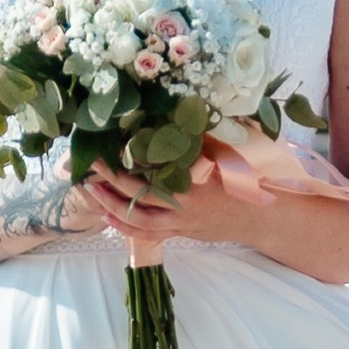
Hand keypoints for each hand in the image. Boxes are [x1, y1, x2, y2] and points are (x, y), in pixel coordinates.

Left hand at [82, 153, 259, 248]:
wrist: (257, 217)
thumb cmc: (242, 182)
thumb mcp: (223, 155)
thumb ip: (197, 140)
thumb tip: (173, 115)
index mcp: (193, 182)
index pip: (154, 169)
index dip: (131, 159)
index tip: (112, 145)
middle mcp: (183, 205)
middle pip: (139, 195)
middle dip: (112, 179)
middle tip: (92, 164)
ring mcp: (180, 223)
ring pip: (139, 219)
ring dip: (113, 206)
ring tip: (93, 191)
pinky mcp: (179, 232)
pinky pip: (148, 233)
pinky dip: (125, 226)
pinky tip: (108, 216)